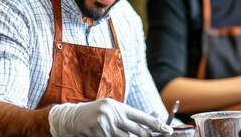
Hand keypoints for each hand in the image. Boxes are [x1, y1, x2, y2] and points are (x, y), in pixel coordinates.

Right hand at [48, 98, 172, 136]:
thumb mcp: (114, 108)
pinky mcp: (98, 134)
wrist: (73, 117)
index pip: (141, 117)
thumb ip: (131, 115)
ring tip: (129, 134)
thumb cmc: (97, 112)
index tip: (167, 128)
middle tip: (158, 136)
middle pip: (136, 130)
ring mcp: (105, 126)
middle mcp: (113, 115)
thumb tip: (154, 115)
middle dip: (148, 135)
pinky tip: (111, 134)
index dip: (155, 123)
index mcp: (118, 107)